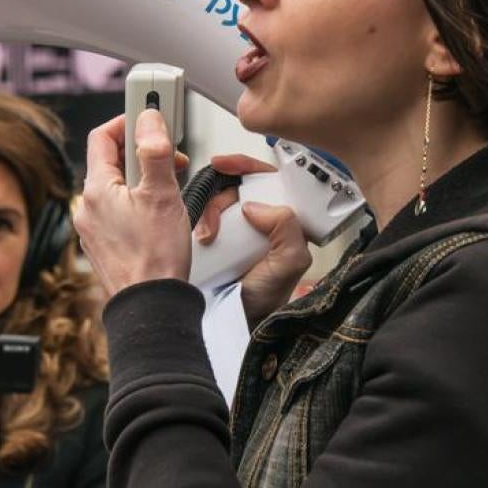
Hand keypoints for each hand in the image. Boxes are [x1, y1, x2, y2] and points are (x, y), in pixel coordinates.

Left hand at [74, 112, 191, 296]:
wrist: (150, 306)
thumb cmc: (155, 259)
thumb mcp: (162, 196)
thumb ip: (155, 152)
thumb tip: (149, 121)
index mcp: (96, 190)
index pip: (102, 136)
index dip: (126, 120)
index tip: (148, 114)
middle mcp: (88, 207)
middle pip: (111, 161)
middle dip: (141, 151)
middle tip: (168, 153)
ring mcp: (94, 228)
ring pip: (117, 187)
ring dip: (142, 177)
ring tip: (169, 186)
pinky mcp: (105, 244)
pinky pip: (119, 210)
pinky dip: (138, 201)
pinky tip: (159, 213)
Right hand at [195, 154, 311, 326]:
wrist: (233, 322)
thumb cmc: (265, 299)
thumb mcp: (290, 263)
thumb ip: (288, 229)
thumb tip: (257, 205)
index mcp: (285, 225)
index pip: (270, 182)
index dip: (248, 167)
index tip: (228, 165)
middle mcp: (261, 225)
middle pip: (237, 188)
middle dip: (222, 196)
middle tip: (216, 217)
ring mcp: (236, 232)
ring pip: (217, 202)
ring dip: (209, 212)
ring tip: (209, 236)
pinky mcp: (215, 240)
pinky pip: (202, 217)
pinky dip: (198, 221)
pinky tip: (201, 236)